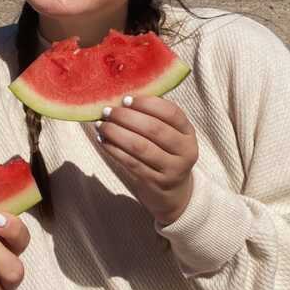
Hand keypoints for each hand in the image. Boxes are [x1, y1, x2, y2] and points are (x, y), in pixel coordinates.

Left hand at [96, 95, 197, 224]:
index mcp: (188, 132)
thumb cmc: (165, 153)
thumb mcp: (169, 134)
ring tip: (101, 125)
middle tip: (107, 111)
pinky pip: (131, 163)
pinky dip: (114, 150)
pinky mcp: (156, 182)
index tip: (126, 99)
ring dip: (116, 133)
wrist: (173, 192)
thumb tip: (123, 97)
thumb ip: (154, 116)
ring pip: (140, 146)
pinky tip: (102, 140)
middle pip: (154, 129)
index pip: (171, 112)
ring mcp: (172, 169)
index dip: (147, 103)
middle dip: (127, 117)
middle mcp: (185, 150)